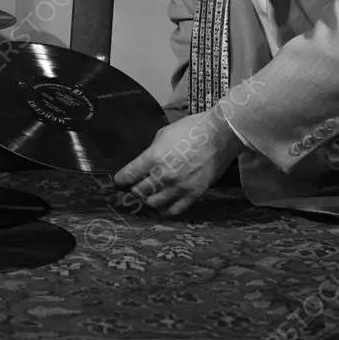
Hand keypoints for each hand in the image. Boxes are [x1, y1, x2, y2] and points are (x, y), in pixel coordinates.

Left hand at [112, 108, 245, 215]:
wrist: (219, 136)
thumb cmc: (191, 129)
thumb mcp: (163, 134)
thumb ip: (152, 152)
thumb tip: (145, 164)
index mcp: (154, 157)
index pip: (128, 175)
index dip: (120, 180)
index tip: (119, 181)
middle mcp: (164, 175)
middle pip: (139, 191)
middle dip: (134, 189)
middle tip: (136, 186)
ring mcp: (179, 187)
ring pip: (153, 203)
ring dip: (148, 199)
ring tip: (150, 193)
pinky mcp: (193, 194)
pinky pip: (173, 210)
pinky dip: (164, 209)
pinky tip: (163, 204)